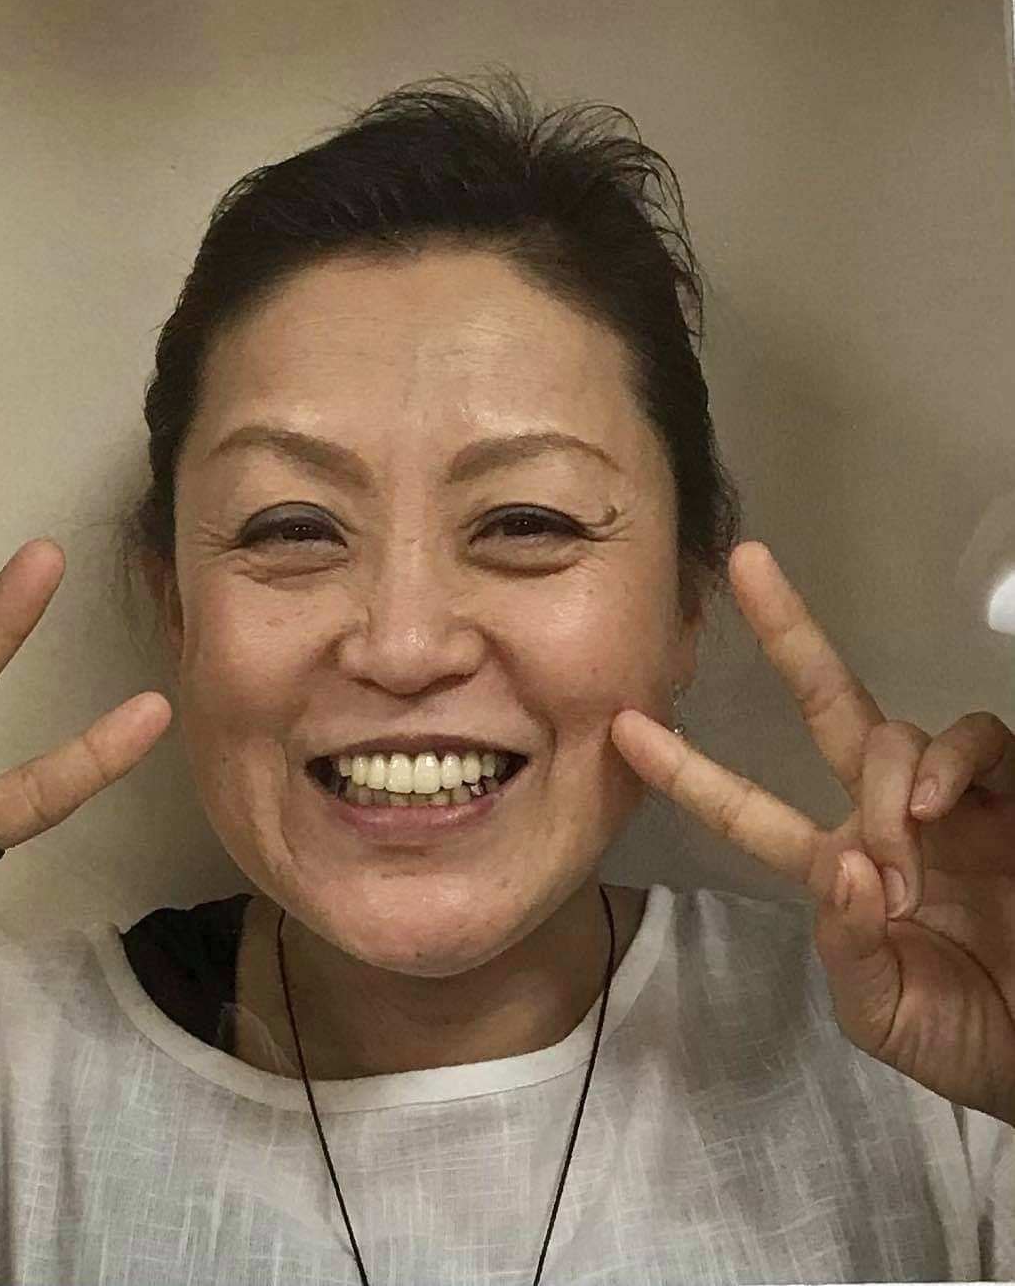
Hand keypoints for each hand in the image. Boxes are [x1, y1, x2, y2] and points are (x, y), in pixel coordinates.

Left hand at [610, 540, 1014, 1128]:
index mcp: (834, 863)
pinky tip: (933, 805)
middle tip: (747, 563)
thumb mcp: (881, 1010)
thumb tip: (847, 867)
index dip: (688, 770)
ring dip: (886, 782)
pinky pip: (979, 745)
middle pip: (825, 702)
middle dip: (786, 631)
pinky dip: (949, 763)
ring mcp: (950, 802)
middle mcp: (884, 815)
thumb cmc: (961, 1035)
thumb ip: (847, 945)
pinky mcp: (1011, 798)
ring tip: (901, 850)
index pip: (746, 807)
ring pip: (895, 734)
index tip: (623, 727)